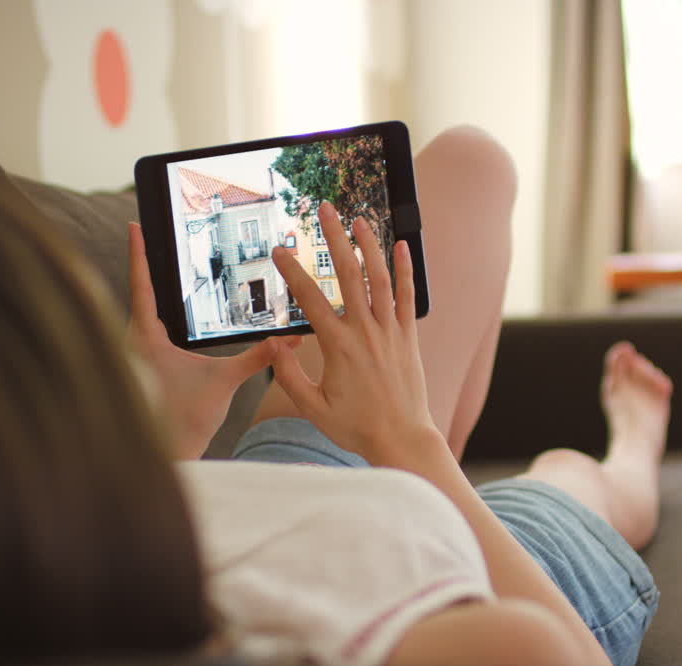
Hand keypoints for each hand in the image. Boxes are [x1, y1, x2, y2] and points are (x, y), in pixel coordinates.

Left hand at [127, 222, 297, 459]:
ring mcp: (132, 353)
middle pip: (137, 291)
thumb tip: (287, 340)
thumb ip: (255, 357)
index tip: (135, 225)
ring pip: (138, 311)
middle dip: (143, 262)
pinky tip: (166, 307)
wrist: (169, 453)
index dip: (139, 253)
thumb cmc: (185, 420)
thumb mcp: (224, 382)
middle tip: (149, 230)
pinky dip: (154, 311)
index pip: (142, 284)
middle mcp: (132, 340)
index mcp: (146, 337)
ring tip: (157, 258)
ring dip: (148, 287)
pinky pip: (143, 328)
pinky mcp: (139, 365)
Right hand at [269, 202, 439, 463]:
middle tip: (325, 210)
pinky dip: (406, 270)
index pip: (310, 299)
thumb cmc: (356, 426)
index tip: (280, 251)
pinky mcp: (407, 337)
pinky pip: (407, 296)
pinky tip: (403, 247)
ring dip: (370, 245)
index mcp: (338, 346)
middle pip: (349, 274)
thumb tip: (274, 345)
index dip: (293, 271)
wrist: (401, 438)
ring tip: (360, 219)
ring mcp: (389, 332)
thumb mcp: (312, 407)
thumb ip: (289, 375)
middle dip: (335, 238)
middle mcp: (365, 332)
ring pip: (380, 278)